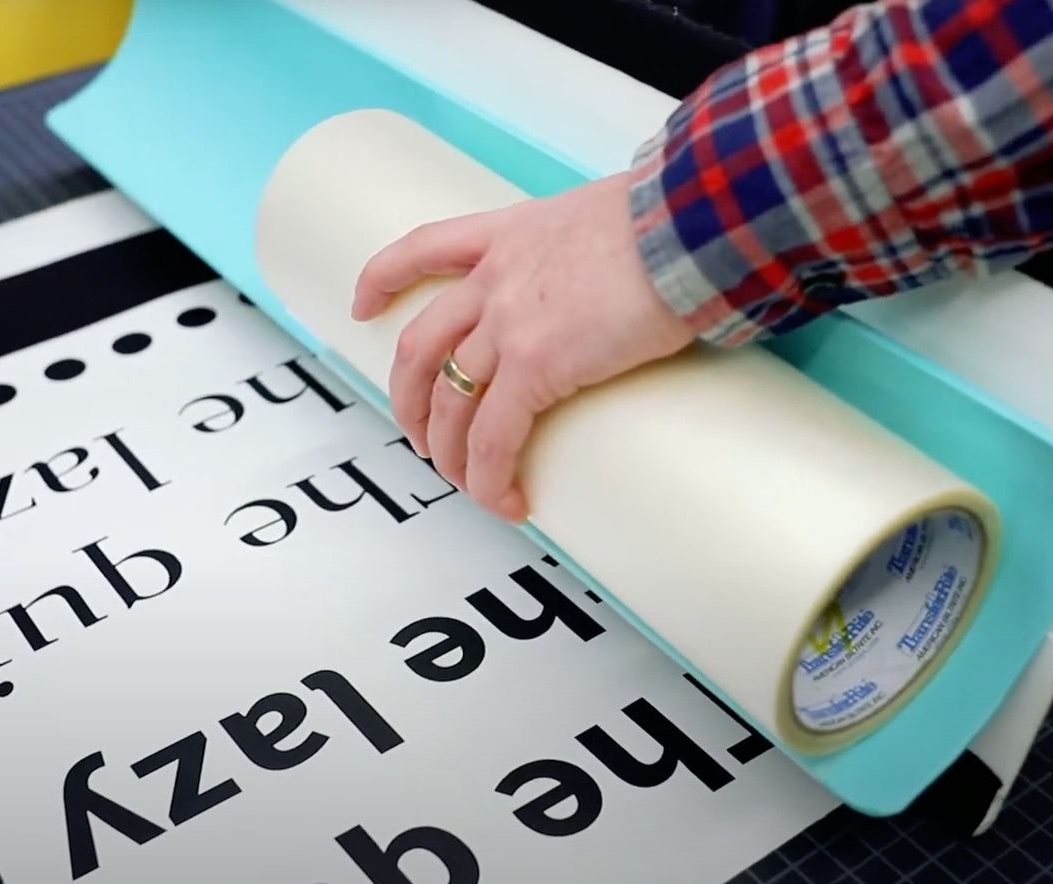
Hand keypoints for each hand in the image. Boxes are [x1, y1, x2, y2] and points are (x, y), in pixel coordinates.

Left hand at [351, 173, 695, 522]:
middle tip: (417, 432)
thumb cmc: (675, 216)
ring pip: (450, 400)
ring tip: (462, 482)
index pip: (424, 249)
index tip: (364, 306)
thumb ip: (592, 246)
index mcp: (511, 232)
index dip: (383, 279)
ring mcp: (508, 323)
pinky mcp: (536, 366)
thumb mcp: (609, 213)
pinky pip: (494, 436)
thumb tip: (625, 272)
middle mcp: (496, 278)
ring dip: (447, 451)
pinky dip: (489, 475)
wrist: (688, 224)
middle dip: (409, 396)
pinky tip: (504, 501)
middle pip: (421, 344)